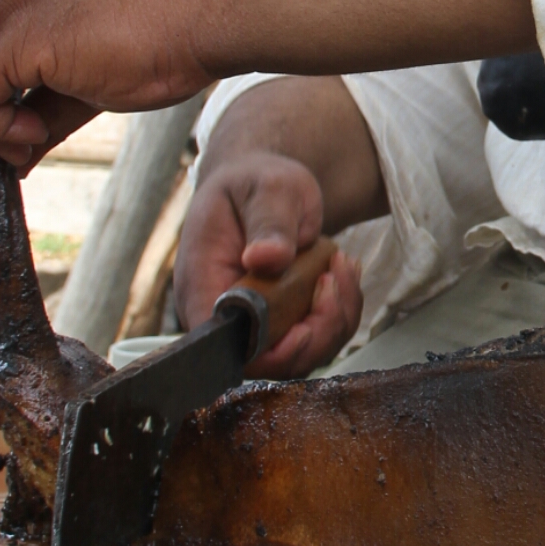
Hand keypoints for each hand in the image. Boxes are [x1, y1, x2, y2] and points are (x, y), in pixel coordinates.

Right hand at [176, 147, 363, 375]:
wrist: (261, 185)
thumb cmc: (254, 183)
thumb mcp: (266, 189)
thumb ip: (268, 222)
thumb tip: (265, 258)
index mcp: (202, 287)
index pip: (227, 348)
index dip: (269, 353)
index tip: (305, 324)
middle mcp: (224, 317)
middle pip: (271, 361)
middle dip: (317, 331)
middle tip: (335, 278)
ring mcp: (254, 323)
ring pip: (301, 354)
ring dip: (336, 317)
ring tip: (341, 266)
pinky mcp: (281, 323)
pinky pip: (317, 337)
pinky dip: (340, 311)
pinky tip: (342, 273)